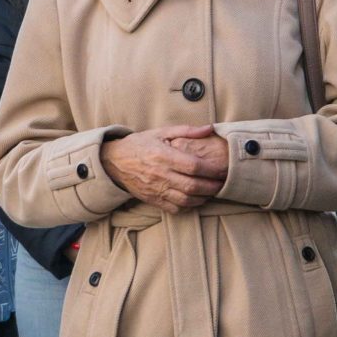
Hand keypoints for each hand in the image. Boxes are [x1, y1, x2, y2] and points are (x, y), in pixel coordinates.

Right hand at [98, 125, 227, 212]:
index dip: (212, 170)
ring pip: (186, 200)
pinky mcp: (153, 200)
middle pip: (193, 186)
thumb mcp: (161, 132)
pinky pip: (175, 208)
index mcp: (163, 156)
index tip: (223, 169)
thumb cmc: (140, 144)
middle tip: (222, 183)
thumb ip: (187, 131)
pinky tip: (196, 199)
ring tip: (212, 191)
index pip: (193, 166)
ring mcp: (156, 189)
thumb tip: (210, 128)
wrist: (114, 161)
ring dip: (203, 198)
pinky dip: (189, 206)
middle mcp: (160, 174)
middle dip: (212, 186)